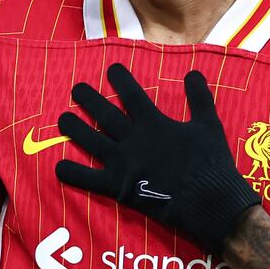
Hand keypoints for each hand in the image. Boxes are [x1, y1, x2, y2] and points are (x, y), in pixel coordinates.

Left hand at [55, 63, 260, 254]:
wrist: (208, 200)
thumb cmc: (211, 162)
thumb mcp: (208, 124)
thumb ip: (199, 98)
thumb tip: (193, 73)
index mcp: (153, 123)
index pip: (131, 94)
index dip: (120, 79)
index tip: (111, 69)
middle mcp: (133, 140)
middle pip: (105, 115)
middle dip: (89, 99)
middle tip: (76, 88)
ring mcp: (123, 164)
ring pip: (92, 142)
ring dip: (75, 129)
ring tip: (62, 119)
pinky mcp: (119, 187)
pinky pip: (90, 179)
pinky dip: (73, 174)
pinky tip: (59, 167)